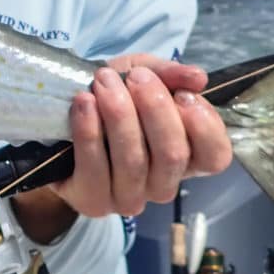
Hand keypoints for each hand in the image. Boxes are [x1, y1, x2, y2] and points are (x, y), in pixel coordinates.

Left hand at [49, 53, 231, 217]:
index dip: (204, 126)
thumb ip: (169, 73)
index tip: (182, 94)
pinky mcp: (93, 200)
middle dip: (155, 109)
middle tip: (136, 77)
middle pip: (173, 155)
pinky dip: (89, 131)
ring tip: (103, 81)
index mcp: (186, 156)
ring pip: (133, 161)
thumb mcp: (139, 72)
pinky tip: (84, 103)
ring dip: (119, 115)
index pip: (215, 156)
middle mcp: (162, 183)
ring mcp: (129, 198)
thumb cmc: (111, 95)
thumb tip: (197, 77)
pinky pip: (95, 168)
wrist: (58, 115)